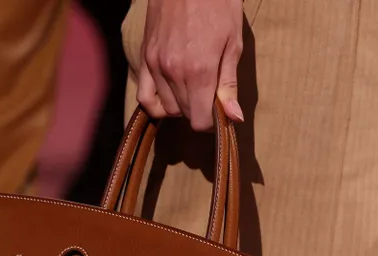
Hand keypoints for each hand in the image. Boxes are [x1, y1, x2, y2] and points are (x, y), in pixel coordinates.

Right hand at [137, 0, 244, 130]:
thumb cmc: (218, 6)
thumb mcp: (233, 44)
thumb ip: (229, 84)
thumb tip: (233, 117)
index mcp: (199, 71)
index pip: (199, 121)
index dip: (212, 121)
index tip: (220, 111)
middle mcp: (173, 72)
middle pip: (184, 114)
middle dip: (199, 110)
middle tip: (210, 92)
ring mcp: (155, 65)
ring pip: (166, 107)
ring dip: (181, 104)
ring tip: (193, 86)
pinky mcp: (144, 57)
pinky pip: (144, 96)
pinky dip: (156, 103)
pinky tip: (170, 94)